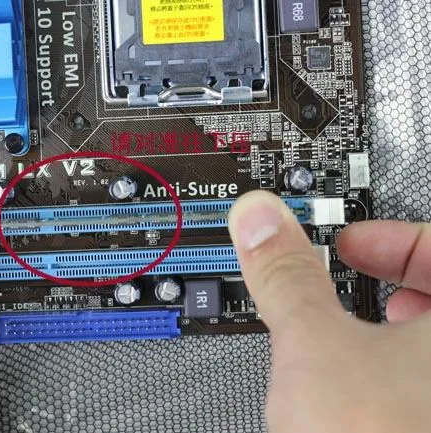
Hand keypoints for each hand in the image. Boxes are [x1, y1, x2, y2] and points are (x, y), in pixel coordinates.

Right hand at [228, 191, 430, 432]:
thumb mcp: (316, 349)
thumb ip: (287, 274)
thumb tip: (261, 222)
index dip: (391, 238)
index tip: (351, 245)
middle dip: (398, 284)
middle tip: (357, 285)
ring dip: (398, 334)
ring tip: (354, 343)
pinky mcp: (427, 423)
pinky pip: (423, 391)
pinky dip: (400, 380)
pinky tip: (362, 398)